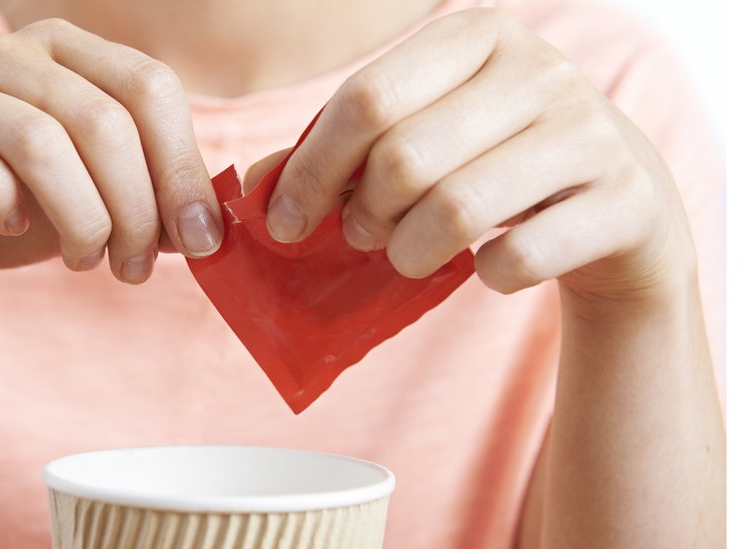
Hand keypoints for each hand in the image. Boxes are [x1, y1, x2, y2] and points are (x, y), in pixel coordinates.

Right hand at [0, 18, 222, 299]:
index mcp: (71, 54)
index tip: (200, 239)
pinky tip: (14, 227)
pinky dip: (0, 200)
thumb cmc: (15, 211)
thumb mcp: (98, 204)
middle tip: (135, 268)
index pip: (151, 88)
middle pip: (105, 121)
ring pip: (41, 140)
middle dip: (136, 209)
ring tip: (86, 261)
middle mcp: (12, 51)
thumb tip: (208, 227)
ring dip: (81, 218)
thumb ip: (151, 203)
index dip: (184, 168)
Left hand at [265, 8, 694, 303]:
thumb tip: (254, 193)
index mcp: (477, 38)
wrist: (619, 201)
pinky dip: (486, 275)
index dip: (311, 169)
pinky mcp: (623, 201)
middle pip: (403, 158)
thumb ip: (340, 155)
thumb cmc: (494, 164)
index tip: (284, 221)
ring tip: (407, 255)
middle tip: (360, 235)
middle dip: (362, 215)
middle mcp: (539, 71)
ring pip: (456, 210)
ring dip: (410, 253)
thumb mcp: (424, 139)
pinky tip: (487, 266)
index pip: (367, 99)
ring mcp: (589, 133)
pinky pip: (518, 258)